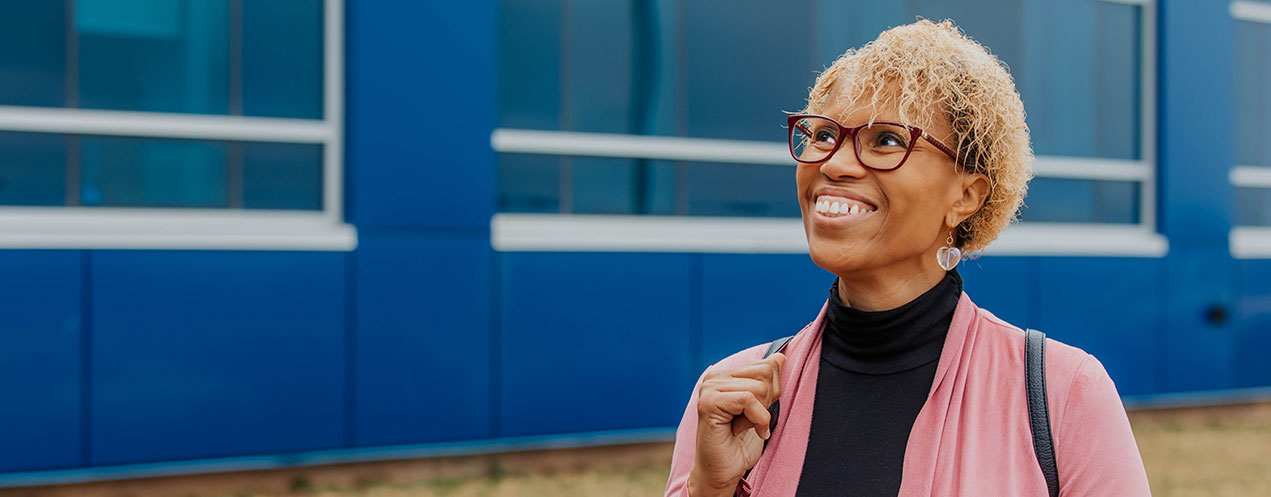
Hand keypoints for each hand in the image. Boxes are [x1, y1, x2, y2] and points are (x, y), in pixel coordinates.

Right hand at [687, 353, 785, 496]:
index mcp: (725, 375)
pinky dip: (757, 419)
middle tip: (752, 421)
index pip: (766, 365)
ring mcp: (709, 388)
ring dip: (760, 414)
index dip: (772, 392)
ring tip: (744, 426)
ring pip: (759, 387)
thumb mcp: (761, 407)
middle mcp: (714, 377)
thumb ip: (767, 382)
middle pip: (765, 372)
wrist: (722, 471)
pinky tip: (745, 431)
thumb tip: (780, 357)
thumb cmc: (739, 443)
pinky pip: (749, 399)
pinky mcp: (709, 402)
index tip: (758, 413)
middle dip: (768, 401)